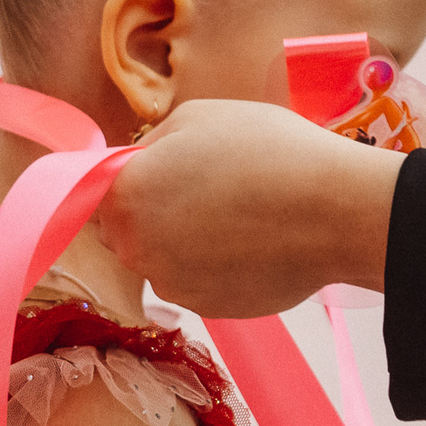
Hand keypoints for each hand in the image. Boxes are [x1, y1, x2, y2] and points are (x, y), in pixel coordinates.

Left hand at [98, 98, 403, 317]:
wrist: (335, 212)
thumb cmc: (268, 152)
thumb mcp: (198, 116)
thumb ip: (151, 143)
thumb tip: (141, 163)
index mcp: (126, 195)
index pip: (91, 194)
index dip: (122, 180)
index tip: (152, 173)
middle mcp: (137, 248)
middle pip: (124, 230)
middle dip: (151, 212)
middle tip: (204, 188)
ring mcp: (173, 285)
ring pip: (163, 259)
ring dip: (184, 242)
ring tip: (238, 215)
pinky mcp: (208, 309)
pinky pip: (197, 283)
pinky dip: (215, 267)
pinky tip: (253, 242)